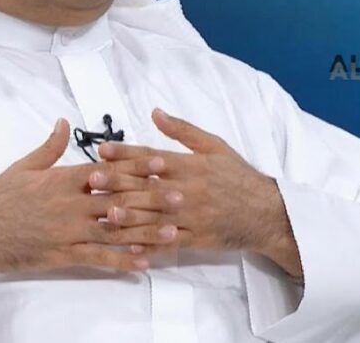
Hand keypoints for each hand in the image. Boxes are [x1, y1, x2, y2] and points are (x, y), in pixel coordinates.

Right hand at [0, 119, 181, 279]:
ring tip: (171, 231)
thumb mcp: (24, 166)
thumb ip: (49, 147)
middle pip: (118, 200)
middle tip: (180, 197)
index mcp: (63, 179)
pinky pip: (97, 258)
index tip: (161, 163)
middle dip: (151, 199)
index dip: (136, 166)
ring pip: (114, 232)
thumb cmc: (1, 198)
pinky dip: (120, 261)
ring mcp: (69, 231)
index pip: (107, 171)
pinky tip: (143, 262)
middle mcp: (71, 205)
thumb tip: (63, 122)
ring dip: (145, 232)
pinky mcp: (64, 254)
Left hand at [92, 109, 298, 274]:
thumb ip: (183, 131)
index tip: (102, 150)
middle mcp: (189, 190)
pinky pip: (169, 243)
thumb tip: (155, 112)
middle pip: (148, 185)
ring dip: (129, 215)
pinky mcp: (196, 238)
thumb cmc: (238, 176)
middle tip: (92, 180)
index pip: (153, 157)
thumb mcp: (215, 146)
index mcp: (191, 165)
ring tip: (105, 213)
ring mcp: (192, 216)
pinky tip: (130, 248)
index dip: (126, 153)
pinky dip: (150, 245)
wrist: (267, 212)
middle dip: (119, 183)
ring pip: (155, 216)